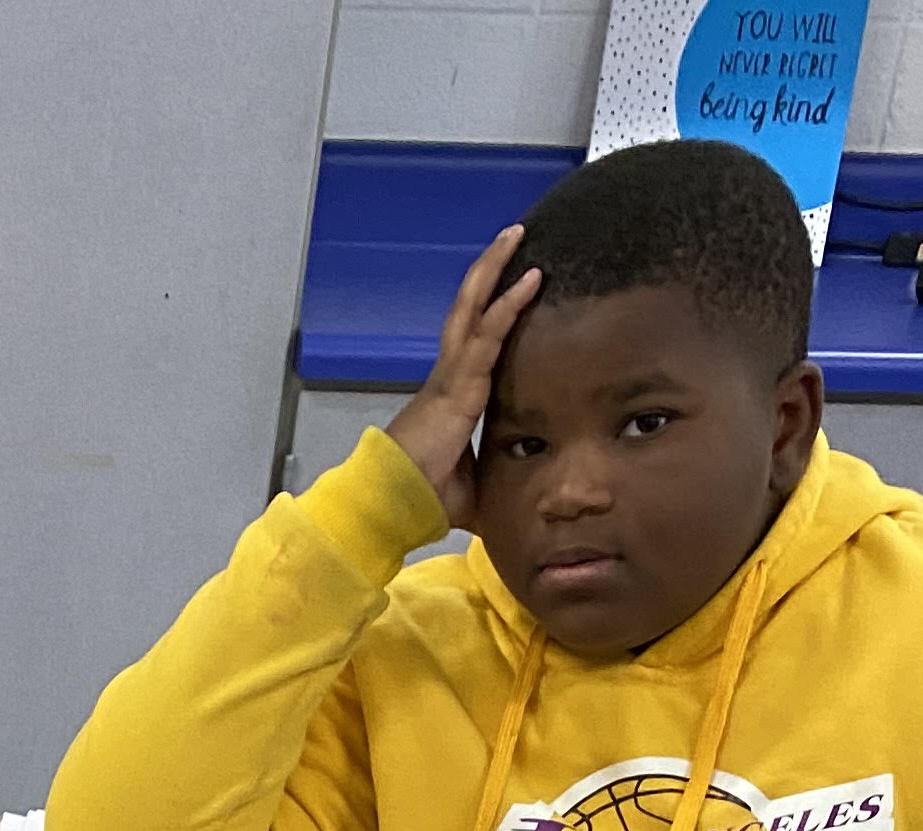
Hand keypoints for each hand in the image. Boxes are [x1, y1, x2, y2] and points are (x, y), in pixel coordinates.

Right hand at [385, 226, 542, 530]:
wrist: (392, 504)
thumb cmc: (420, 499)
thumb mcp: (468, 489)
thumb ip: (490, 480)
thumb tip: (518, 497)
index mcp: (453, 397)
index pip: (477, 343)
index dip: (493, 310)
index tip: (514, 283)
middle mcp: (450, 376)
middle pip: (470, 310)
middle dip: (489, 272)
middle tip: (513, 237)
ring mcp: (451, 374)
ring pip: (474, 307)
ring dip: (494, 269)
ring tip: (515, 234)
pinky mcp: (457, 381)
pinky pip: (488, 332)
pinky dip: (509, 303)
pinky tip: (530, 278)